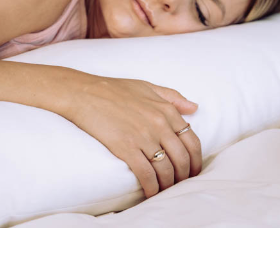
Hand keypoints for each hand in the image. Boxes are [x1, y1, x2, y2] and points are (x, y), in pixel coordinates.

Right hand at [62, 75, 201, 197]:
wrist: (84, 93)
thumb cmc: (114, 89)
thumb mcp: (148, 86)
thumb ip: (173, 97)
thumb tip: (194, 107)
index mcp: (167, 110)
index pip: (192, 141)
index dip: (195, 161)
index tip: (193, 170)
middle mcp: (159, 125)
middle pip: (182, 159)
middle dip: (184, 176)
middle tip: (180, 184)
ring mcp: (143, 137)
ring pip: (166, 169)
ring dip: (168, 184)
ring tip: (165, 190)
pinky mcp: (126, 148)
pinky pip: (146, 173)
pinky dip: (152, 186)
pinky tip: (151, 192)